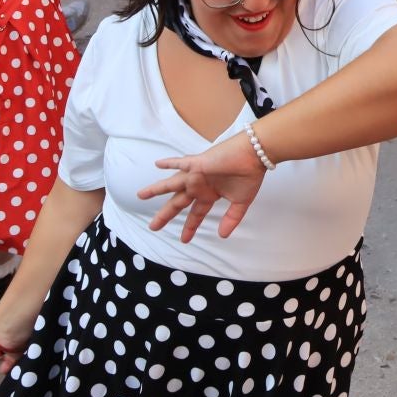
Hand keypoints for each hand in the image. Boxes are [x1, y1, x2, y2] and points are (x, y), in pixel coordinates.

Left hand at [138, 132, 267, 241]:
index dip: (190, 227)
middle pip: (178, 203)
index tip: (184, 240)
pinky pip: (181, 163)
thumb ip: (231, 219)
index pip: (196, 214)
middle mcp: (200, 186)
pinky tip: (158, 164)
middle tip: (153, 227)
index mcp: (210, 194)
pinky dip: (170, 163)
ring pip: (172, 185)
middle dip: (165, 215)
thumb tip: (223, 236)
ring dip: (156, 190)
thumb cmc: (249, 175)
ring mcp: (197, 175)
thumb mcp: (241, 203)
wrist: (255, 155)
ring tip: (140, 195)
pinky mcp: (198, 164)